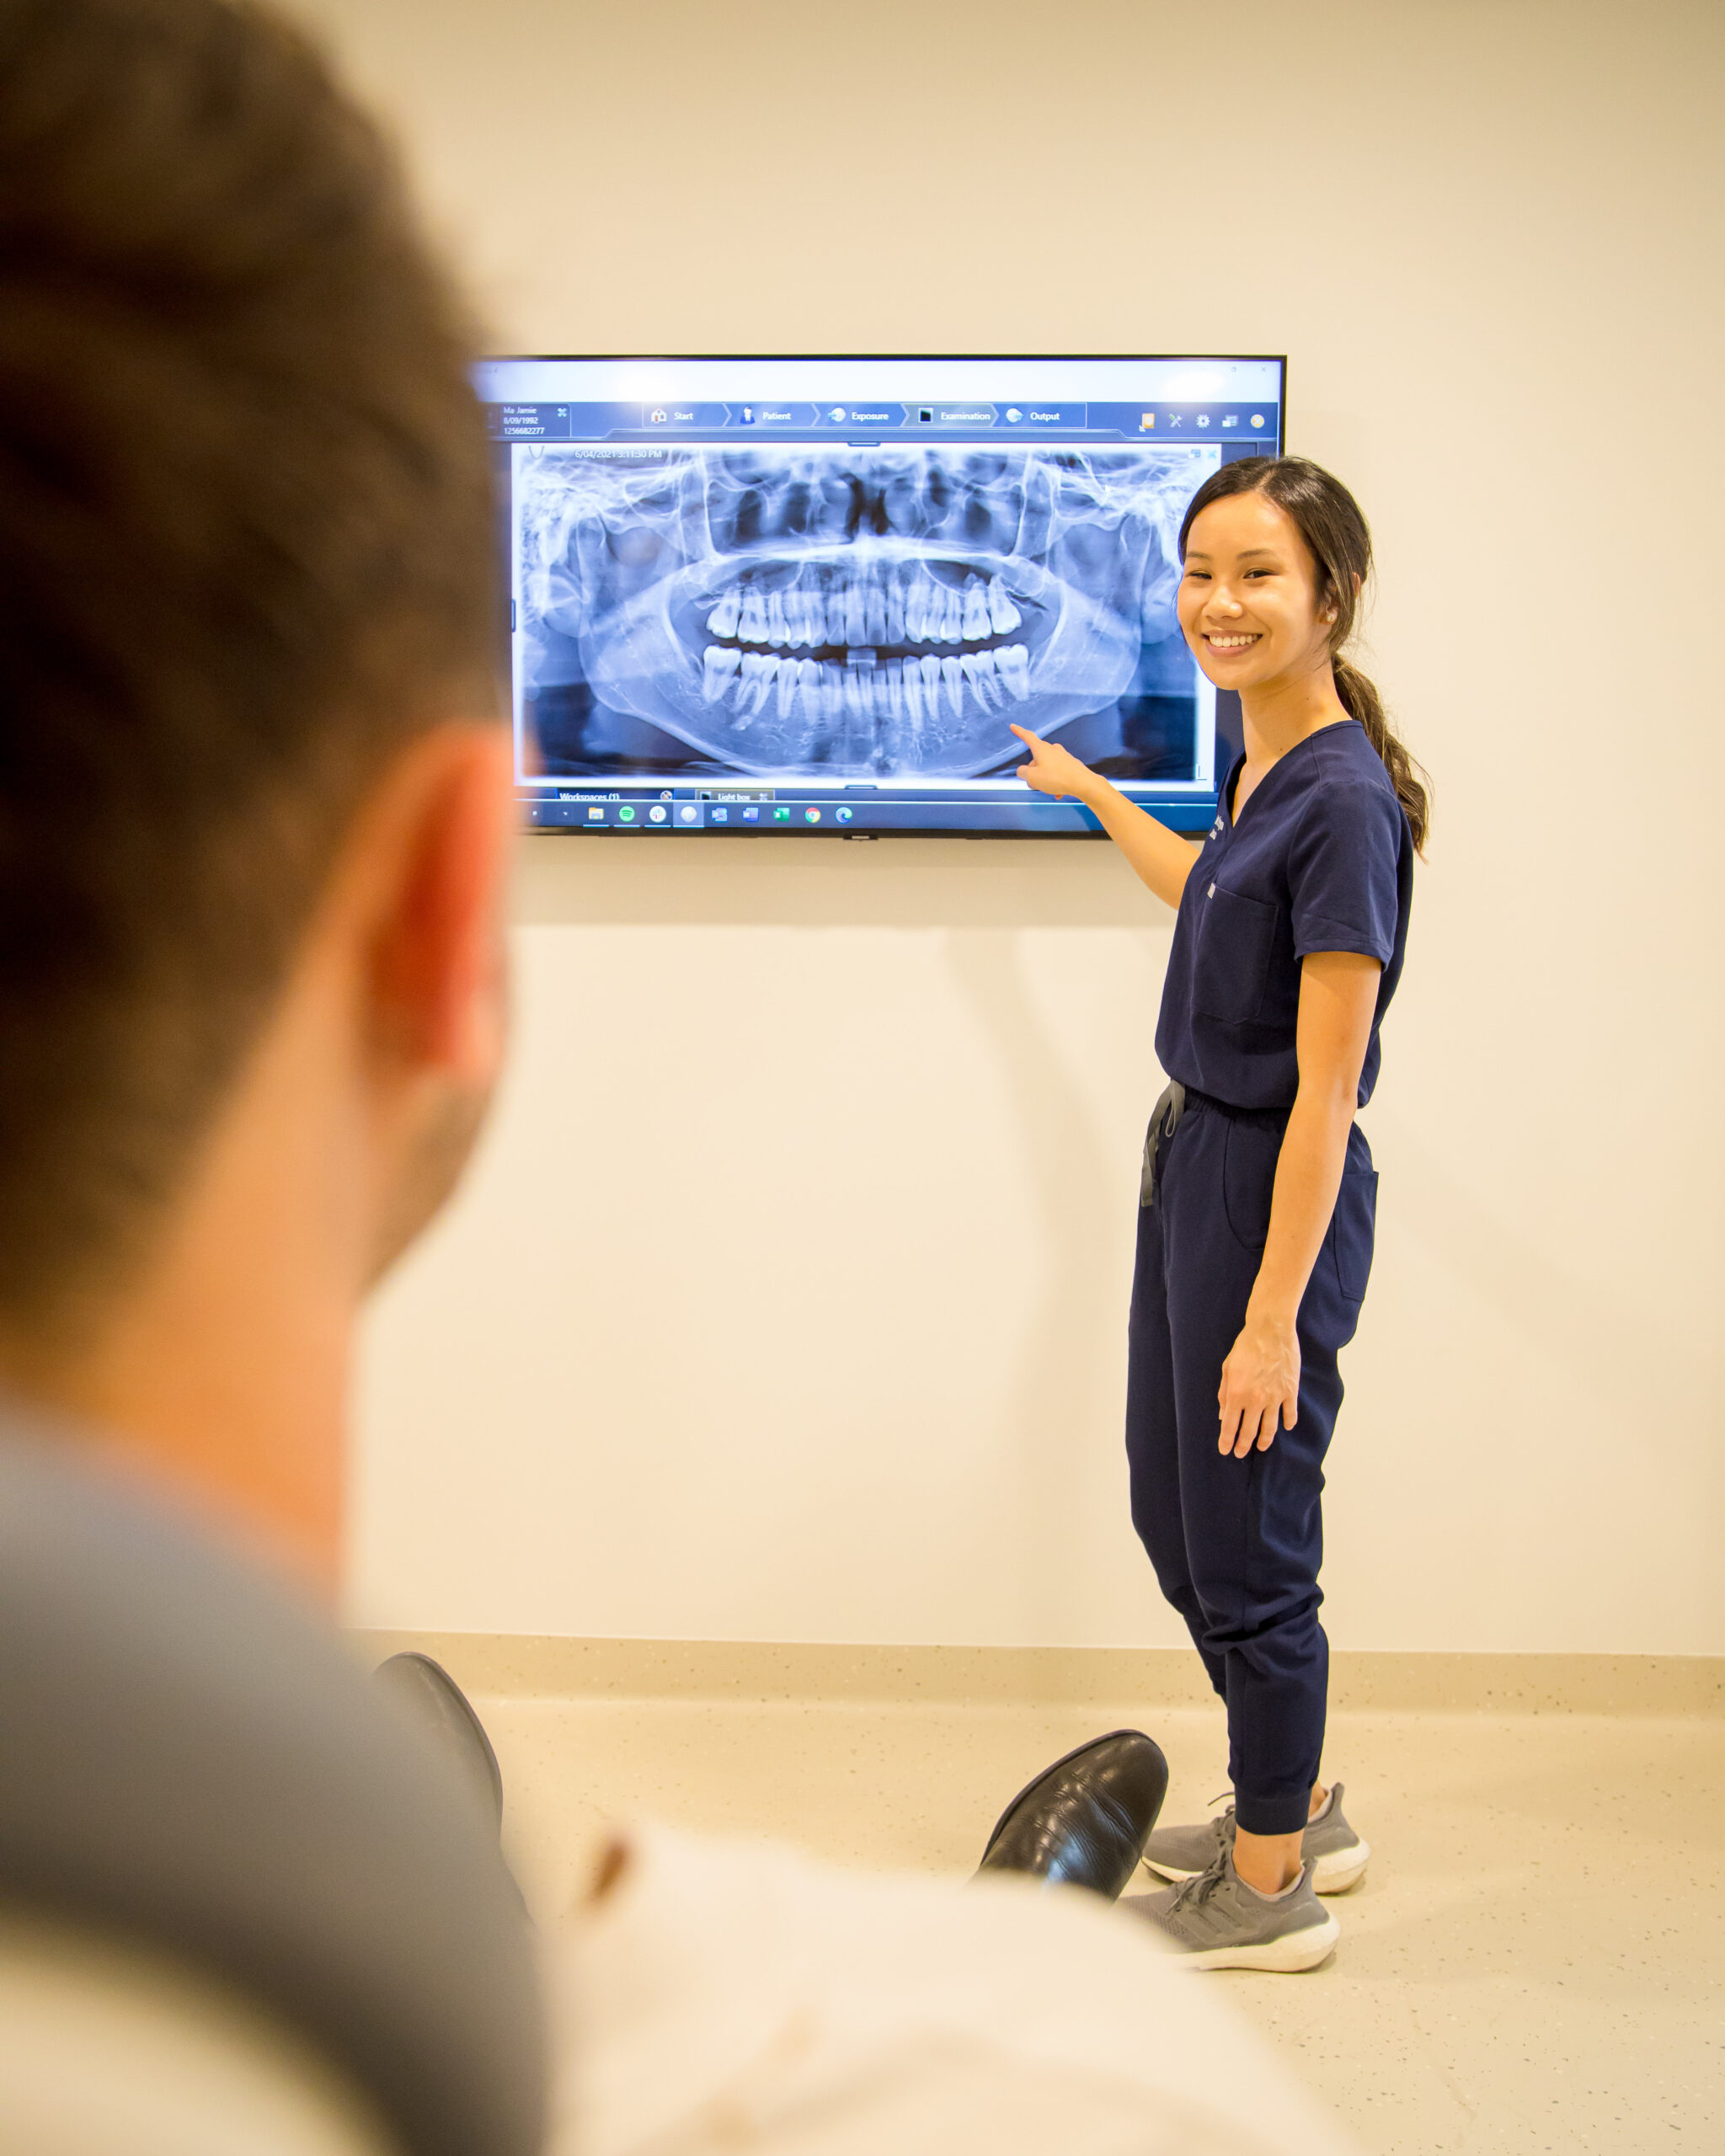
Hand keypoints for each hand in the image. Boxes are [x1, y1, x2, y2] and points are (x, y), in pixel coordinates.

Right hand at [1010, 723, 1099, 804]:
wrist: (1083, 783)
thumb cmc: (1056, 778)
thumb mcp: (1032, 778)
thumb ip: (1023, 773)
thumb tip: (1022, 770)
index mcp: (1041, 749)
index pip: (1028, 737)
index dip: (1019, 732)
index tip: (1013, 726)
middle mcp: (1052, 749)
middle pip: (1037, 758)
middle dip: (1033, 770)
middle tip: (1034, 784)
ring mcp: (1063, 756)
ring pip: (1047, 767)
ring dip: (1045, 778)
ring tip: (1049, 790)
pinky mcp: (1071, 764)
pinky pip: (1058, 773)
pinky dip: (1056, 782)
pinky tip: (1059, 793)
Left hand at [1217, 1310, 1299, 1457]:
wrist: (1270, 1330)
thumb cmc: (1245, 1347)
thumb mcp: (1227, 1369)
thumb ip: (1224, 1394)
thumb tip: (1223, 1415)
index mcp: (1237, 1394)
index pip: (1230, 1426)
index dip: (1226, 1441)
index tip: (1225, 1450)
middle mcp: (1256, 1400)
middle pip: (1249, 1432)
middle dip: (1243, 1446)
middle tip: (1240, 1453)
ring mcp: (1275, 1397)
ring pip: (1270, 1428)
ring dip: (1265, 1440)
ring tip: (1261, 1447)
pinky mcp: (1290, 1391)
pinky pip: (1290, 1414)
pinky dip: (1288, 1423)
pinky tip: (1285, 1427)